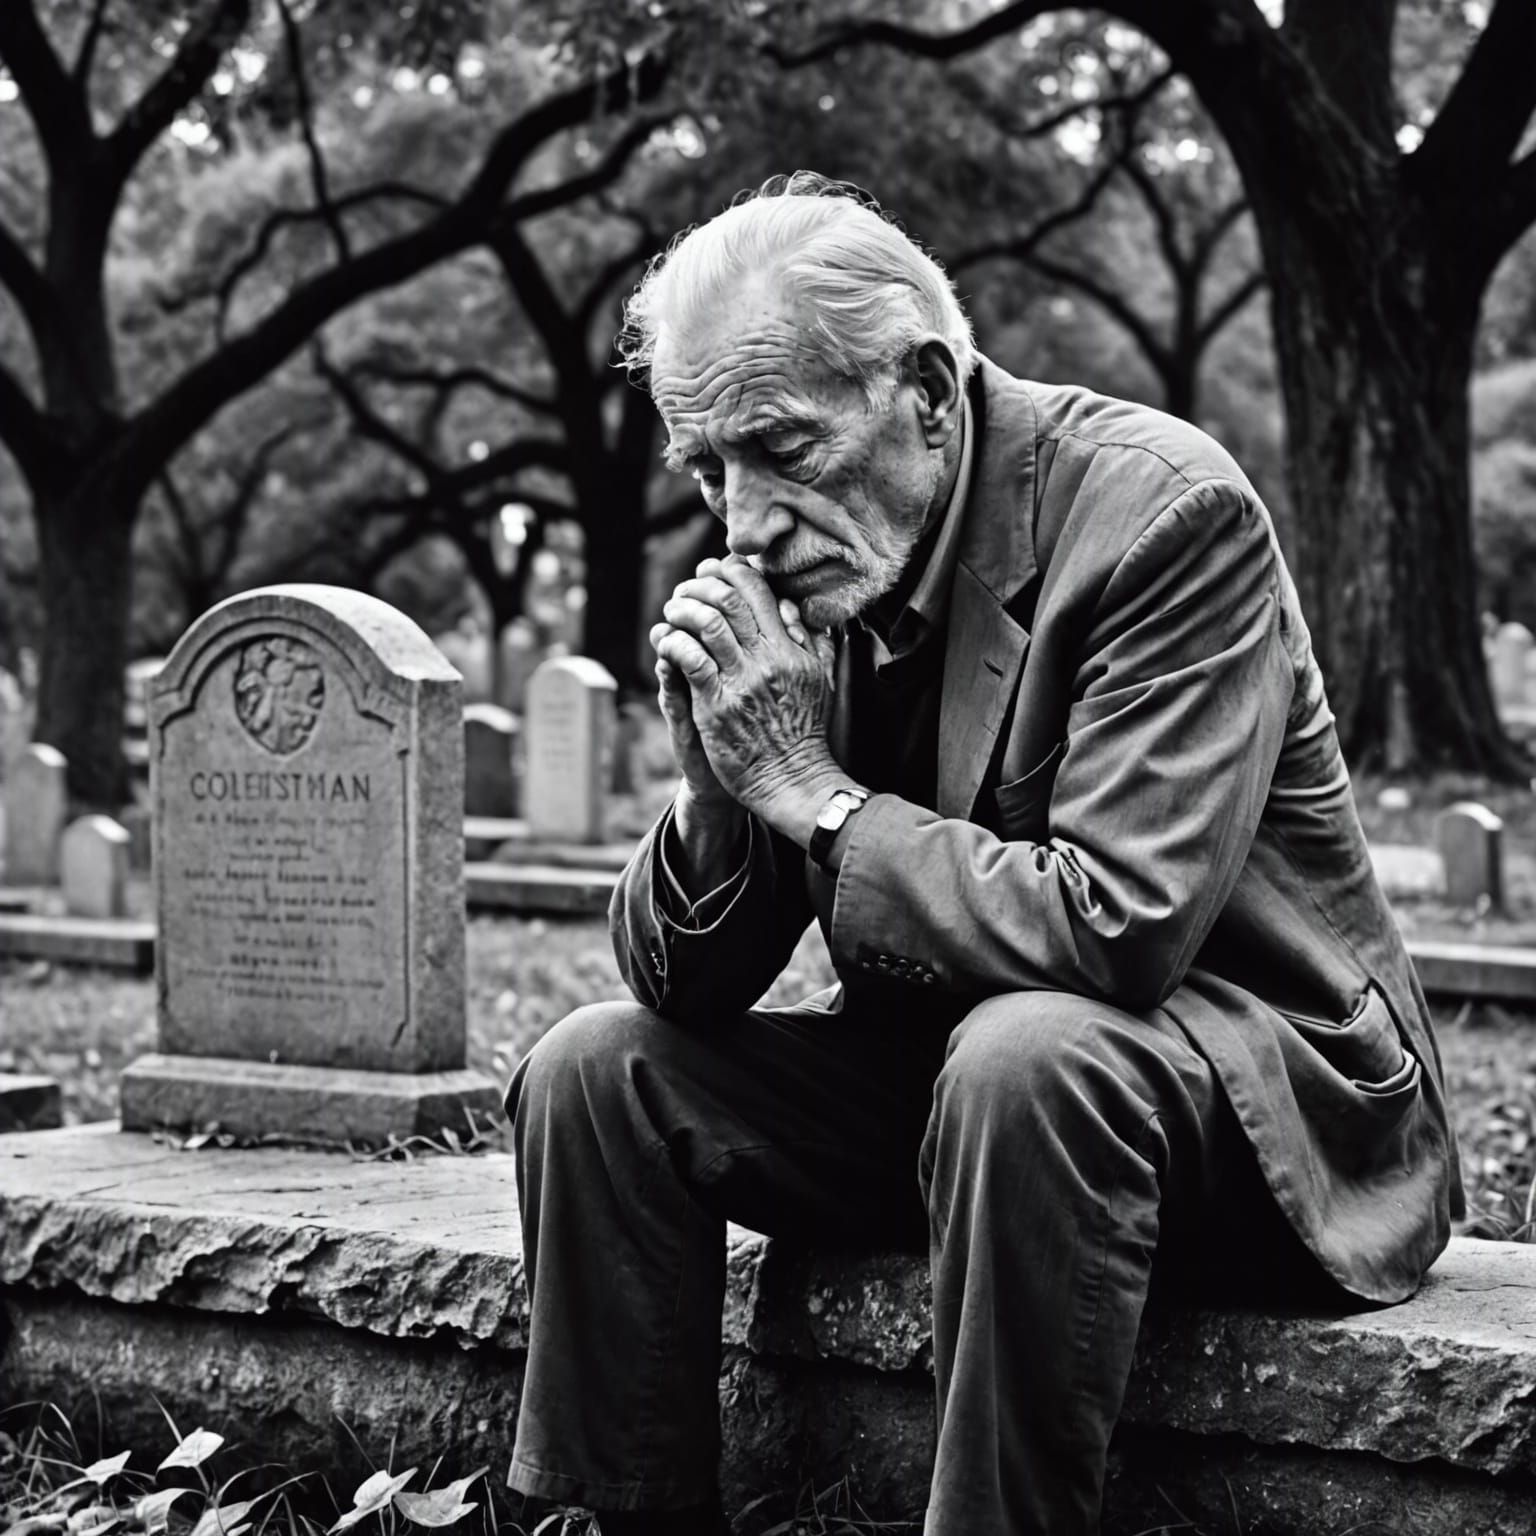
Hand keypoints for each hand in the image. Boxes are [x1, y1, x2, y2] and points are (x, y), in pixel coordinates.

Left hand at [654, 556, 842, 828]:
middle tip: (685, 587)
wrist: (791, 778)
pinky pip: (690, 661)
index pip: (759, 593)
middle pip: (728, 601)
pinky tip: (666, 642)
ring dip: (682, 610)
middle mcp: (766, 660)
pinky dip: (673, 643)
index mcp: (789, 650)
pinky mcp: (717, 706)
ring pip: (706, 624)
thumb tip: (791, 606)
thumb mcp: (818, 680)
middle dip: (700, 585)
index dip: (731, 572)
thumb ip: (808, 641)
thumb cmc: (803, 731)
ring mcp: (741, 682)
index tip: (714, 569)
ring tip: (672, 611)